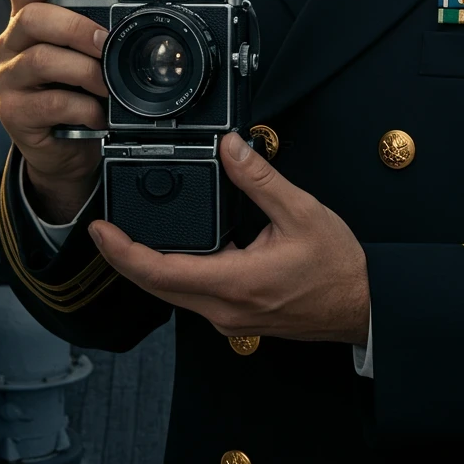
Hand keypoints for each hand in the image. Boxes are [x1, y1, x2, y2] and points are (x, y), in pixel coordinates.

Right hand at [0, 0, 108, 217]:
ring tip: (107, 83)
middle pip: (31, 18)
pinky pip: (49, 103)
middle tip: (106, 41)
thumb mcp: (82, 55)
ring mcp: (8, 79)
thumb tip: (129, 15)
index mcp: (29, 20)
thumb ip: (94, 30)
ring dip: (84, 70)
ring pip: (40, 61)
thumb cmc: (73, 90)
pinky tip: (97, 113)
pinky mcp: (13, 113)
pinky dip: (82, 107)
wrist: (62, 147)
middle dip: (76, 26)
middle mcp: (12, 44)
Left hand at [89, 131, 369, 345]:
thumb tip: (231, 146)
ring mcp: (228, 317)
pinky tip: (173, 250)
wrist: (363, 307)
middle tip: (103, 227)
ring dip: (148, 265)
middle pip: (155, 285)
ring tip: (129, 234)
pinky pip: (191, 295)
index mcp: (235, 282)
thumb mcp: (302, 212)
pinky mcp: (236, 316)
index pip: (160, 271)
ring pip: (172, 293)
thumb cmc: (338, 268)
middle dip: (124, 256)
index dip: (122, 250)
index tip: (100, 229)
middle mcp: (224, 308)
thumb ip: (260, 178)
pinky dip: (173, 273)